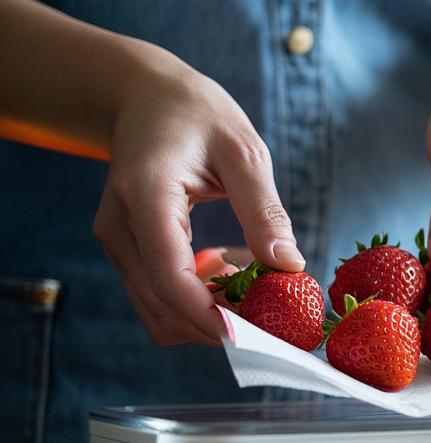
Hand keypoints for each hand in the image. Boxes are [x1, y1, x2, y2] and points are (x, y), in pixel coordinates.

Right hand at [92, 54, 304, 346]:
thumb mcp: (243, 153)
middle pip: (163, 308)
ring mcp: (117, 242)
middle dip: (218, 326)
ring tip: (254, 293)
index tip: (263, 335)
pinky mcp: (125, 251)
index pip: (171, 281)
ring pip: (157, 312)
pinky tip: (228, 279)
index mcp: (145, 197)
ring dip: (206, 318)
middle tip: (275, 319)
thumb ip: (264, 211)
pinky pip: (157, 297)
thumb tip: (290, 267)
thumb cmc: (197, 115)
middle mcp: (119, 227)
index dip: (215, 318)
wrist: (145, 97)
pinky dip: (194, 304)